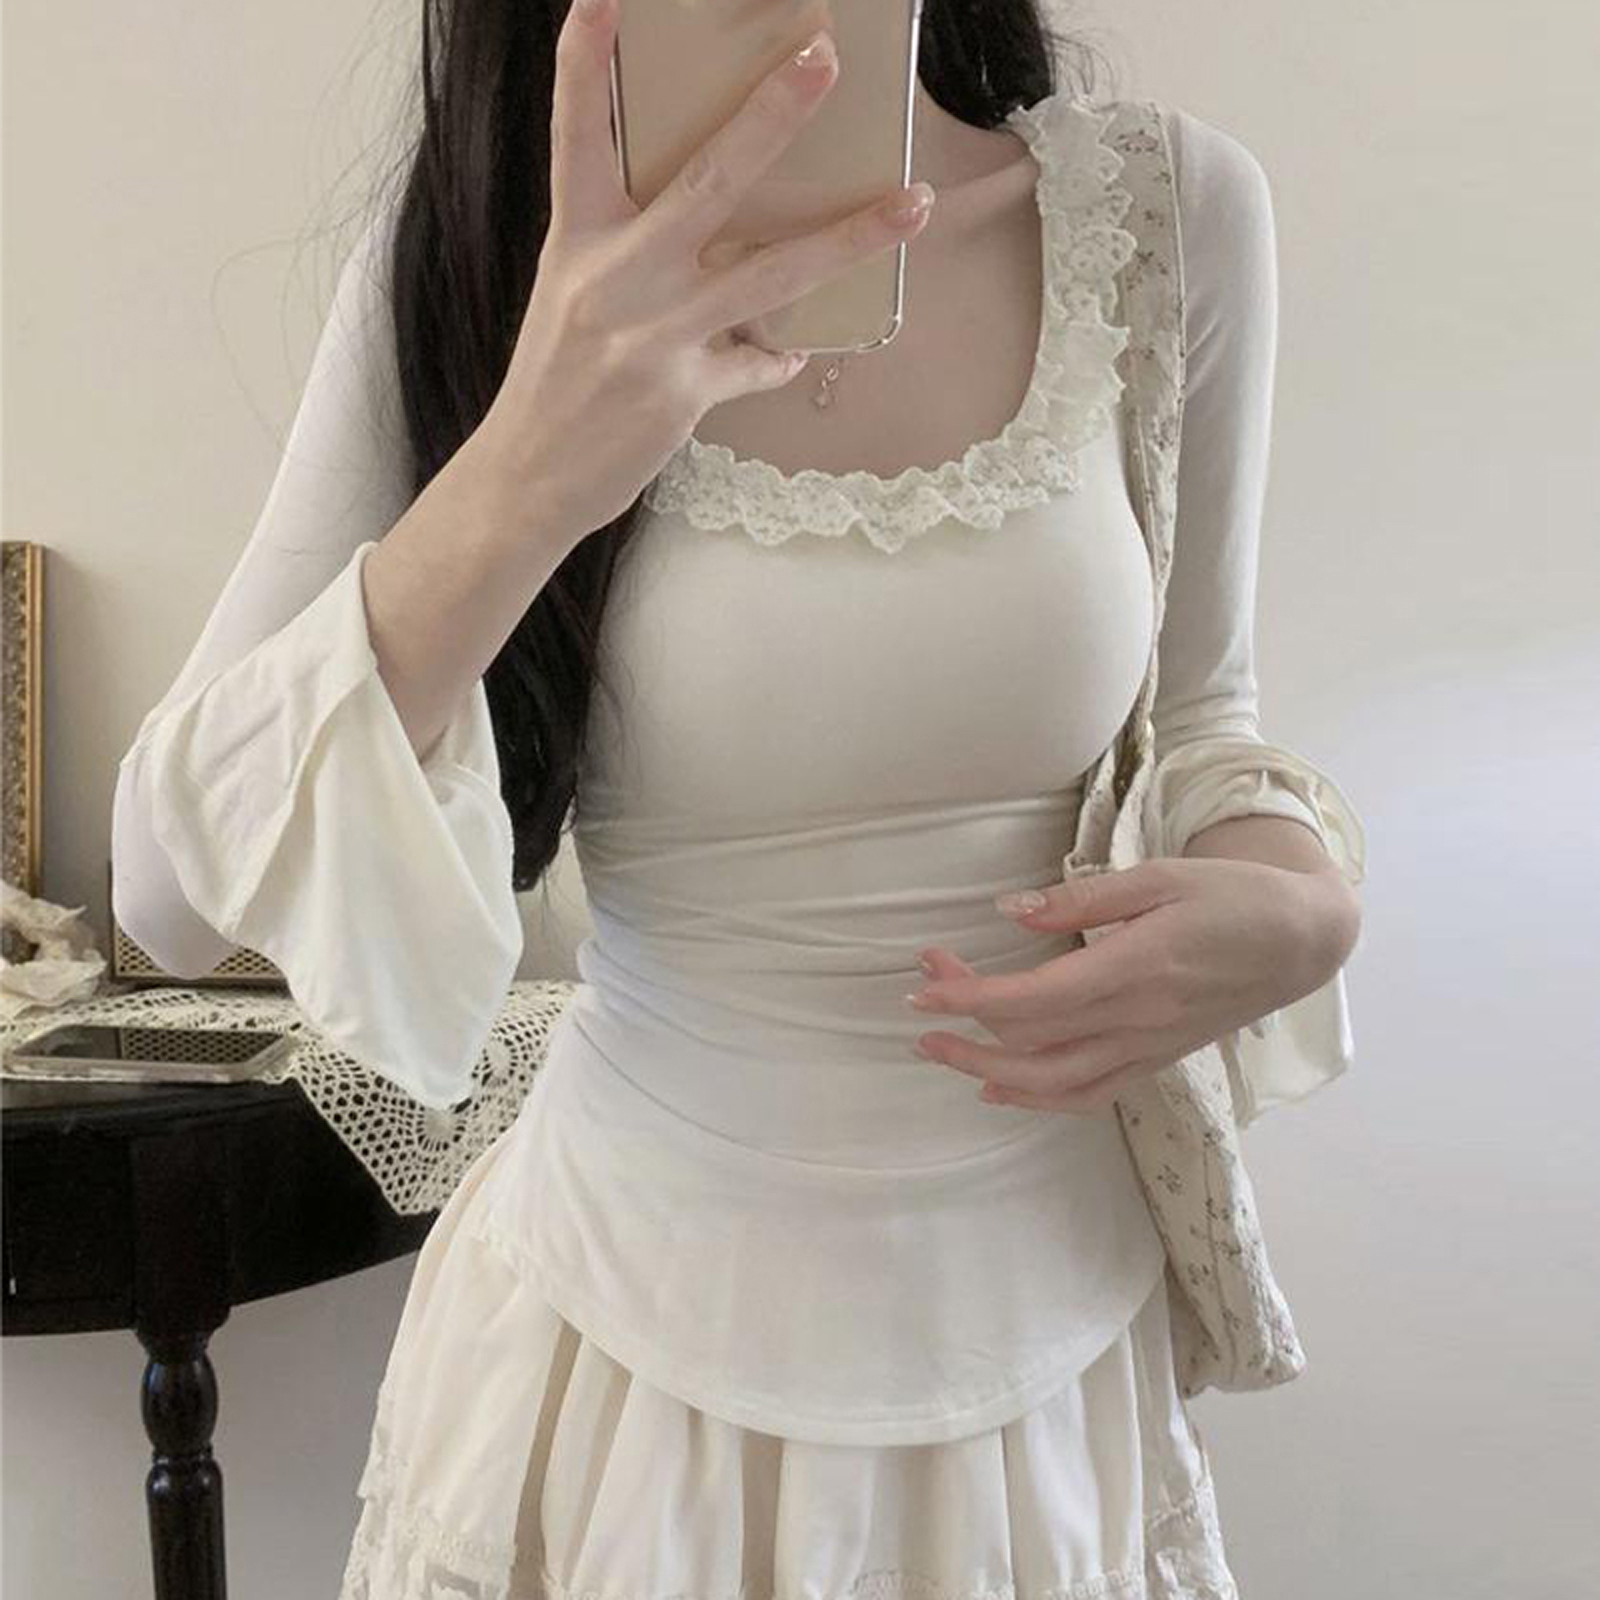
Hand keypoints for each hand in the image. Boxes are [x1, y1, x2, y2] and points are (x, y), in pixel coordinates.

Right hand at [478, 0, 936, 544]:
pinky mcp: (685, 392)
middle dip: (770, 117)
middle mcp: (617, 277)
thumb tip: (707, 225)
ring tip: (912, 205)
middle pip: (706, 182)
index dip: (584, 60)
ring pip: (769, 273)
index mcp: (577, 240)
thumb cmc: (551, 381)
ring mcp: (655, 336)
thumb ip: (626, 248)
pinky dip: (777, 357)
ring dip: (849, 238)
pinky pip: (757, 363)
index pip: (576, 133)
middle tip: (822, 59)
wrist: (527, 477)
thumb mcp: (570, 294)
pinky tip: (795, 353)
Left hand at [905, 857, 1339, 1112]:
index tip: (924, 985)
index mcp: (1136, 967)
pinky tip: (999, 1086)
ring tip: (938, 1049)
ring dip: (989, 1069)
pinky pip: (1091, 1094)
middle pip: (1033, 1040)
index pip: (1036, 997)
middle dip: (966, 1022)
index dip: (972, 997)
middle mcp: (1138, 1019)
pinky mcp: (1158, 1059)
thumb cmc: (1232, 896)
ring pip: (1056, 1082)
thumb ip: (1082, 901)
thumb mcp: (1160, 877)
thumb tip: (1009, 911)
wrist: (1303, 940)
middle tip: (922, 995)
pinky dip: (1039, 1098)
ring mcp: (1149, 1047)